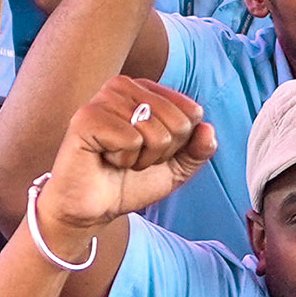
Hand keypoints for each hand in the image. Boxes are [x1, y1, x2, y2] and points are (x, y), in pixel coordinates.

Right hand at [39, 79, 218, 235]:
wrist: (93, 209)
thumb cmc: (128, 182)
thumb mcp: (175, 168)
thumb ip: (198, 150)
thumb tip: (208, 129)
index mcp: (147, 90)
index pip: (192, 112)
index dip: (179, 145)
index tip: (151, 153)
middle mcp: (124, 87)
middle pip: (178, 122)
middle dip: (161, 153)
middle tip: (132, 158)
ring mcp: (104, 99)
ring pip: (156, 132)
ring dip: (141, 158)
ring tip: (118, 158)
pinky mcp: (87, 118)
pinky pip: (131, 140)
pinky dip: (123, 159)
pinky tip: (104, 158)